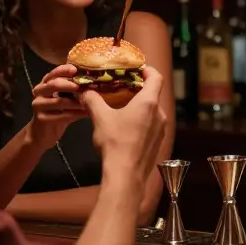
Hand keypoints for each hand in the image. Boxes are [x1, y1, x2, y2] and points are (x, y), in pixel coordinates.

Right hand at [28, 64, 87, 148]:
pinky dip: (75, 114)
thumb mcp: (65, 99)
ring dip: (75, 102)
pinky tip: (86, 114)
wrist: (43, 134)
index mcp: (45, 83)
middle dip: (68, 84)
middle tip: (81, 86)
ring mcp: (38, 105)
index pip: (53, 73)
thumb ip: (75, 90)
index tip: (76, 70)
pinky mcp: (41, 119)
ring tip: (89, 102)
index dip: (64, 70)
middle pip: (53, 84)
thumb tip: (97, 83)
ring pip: (58, 101)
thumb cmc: (58, 113)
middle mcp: (39, 92)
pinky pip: (61, 115)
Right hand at [79, 65, 167, 188]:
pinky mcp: (158, 142)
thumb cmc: (115, 143)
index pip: (156, 77)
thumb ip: (92, 100)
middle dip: (138, 89)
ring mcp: (161, 130)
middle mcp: (159, 114)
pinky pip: (152, 125)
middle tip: (122, 87)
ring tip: (121, 107)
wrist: (125, 175)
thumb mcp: (100, 118)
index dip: (147, 70)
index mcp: (148, 103)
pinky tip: (126, 127)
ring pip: (152, 111)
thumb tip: (84, 91)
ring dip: (139, 106)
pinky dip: (142, 120)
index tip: (136, 69)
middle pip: (153, 94)